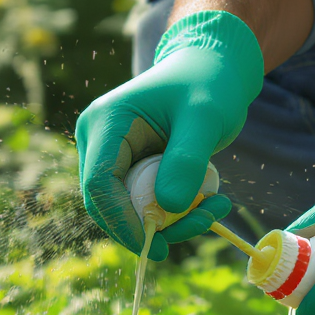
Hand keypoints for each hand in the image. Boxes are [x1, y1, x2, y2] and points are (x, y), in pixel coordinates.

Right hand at [75, 10, 262, 260]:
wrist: (212, 69)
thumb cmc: (209, 84)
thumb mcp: (206, 118)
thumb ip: (187, 160)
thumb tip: (168, 208)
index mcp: (106, 121)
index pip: (99, 183)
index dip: (121, 220)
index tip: (156, 246)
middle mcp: (98, 140)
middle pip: (107, 203)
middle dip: (151, 226)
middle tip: (203, 224)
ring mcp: (110, 155)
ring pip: (126, 210)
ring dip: (170, 222)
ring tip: (216, 208)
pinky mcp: (127, 168)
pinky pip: (142, 204)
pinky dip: (174, 213)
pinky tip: (209, 201)